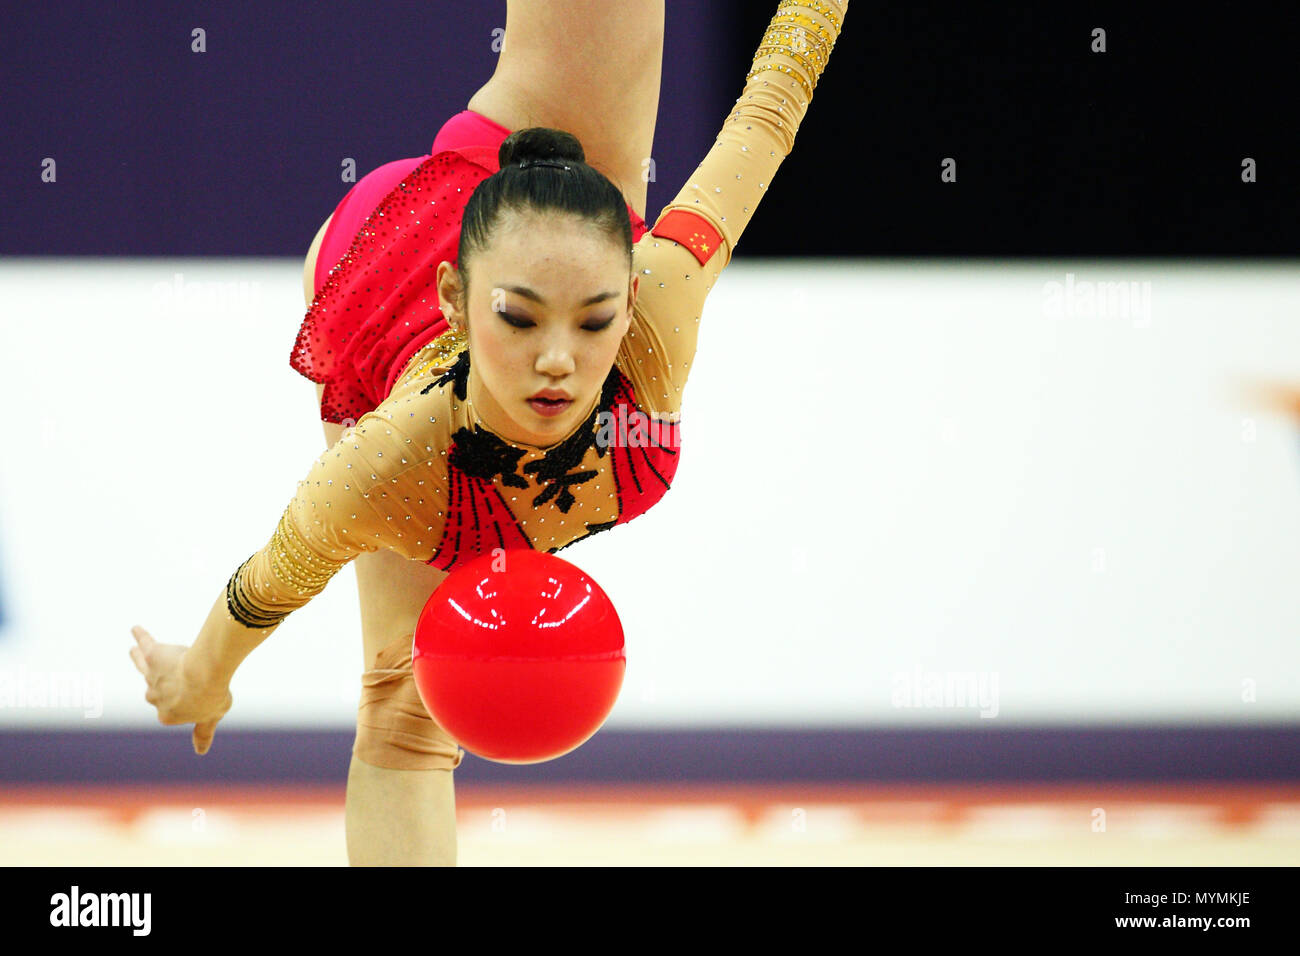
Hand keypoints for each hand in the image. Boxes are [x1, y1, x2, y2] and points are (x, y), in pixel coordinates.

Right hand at [130, 625, 232, 754]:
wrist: (205, 675)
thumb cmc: (211, 697)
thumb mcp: (211, 718)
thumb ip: (203, 732)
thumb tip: (200, 751)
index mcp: (166, 714)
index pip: (171, 708)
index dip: (184, 700)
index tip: (197, 694)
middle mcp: (154, 696)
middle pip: (155, 688)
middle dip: (162, 682)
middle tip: (167, 674)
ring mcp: (152, 675)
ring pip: (143, 666)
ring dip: (137, 658)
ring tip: (132, 651)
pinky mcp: (154, 655)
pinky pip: (145, 644)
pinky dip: (141, 636)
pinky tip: (136, 629)